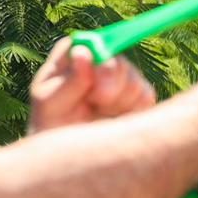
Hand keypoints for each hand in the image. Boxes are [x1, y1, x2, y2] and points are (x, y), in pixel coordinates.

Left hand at [29, 42, 156, 133]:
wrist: (72, 155)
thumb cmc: (52, 126)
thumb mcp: (51, 103)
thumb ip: (68, 80)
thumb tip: (84, 52)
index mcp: (72, 58)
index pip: (90, 42)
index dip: (96, 56)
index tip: (91, 78)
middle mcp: (99, 61)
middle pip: (116, 59)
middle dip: (110, 81)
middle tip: (98, 101)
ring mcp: (121, 78)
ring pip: (132, 79)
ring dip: (117, 101)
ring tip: (99, 114)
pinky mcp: (139, 96)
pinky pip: (146, 96)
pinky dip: (132, 111)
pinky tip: (115, 121)